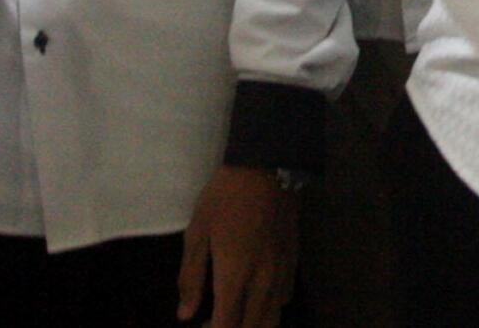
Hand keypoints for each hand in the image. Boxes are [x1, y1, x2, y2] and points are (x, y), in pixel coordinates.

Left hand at [177, 165, 300, 326]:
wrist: (268, 167)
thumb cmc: (225, 198)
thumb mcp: (197, 233)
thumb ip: (191, 277)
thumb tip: (185, 314)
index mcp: (235, 276)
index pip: (226, 326)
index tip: (200, 326)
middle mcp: (262, 282)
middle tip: (212, 323)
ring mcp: (282, 273)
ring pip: (273, 318)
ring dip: (253, 324)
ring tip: (234, 316)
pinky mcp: (293, 261)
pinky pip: (285, 299)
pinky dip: (270, 308)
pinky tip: (257, 297)